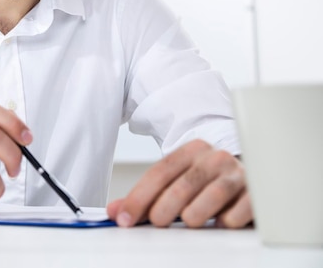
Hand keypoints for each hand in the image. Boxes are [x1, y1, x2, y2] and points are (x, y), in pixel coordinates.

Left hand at [106, 139, 252, 227]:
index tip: (124, 218)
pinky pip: (238, 212)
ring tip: (188, 221)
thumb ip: (146, 197)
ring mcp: (238, 174)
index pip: (160, 172)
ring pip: (211, 196)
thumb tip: (116, 212)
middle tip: (156, 223)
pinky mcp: (257, 194)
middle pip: (182, 184)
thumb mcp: (176, 183)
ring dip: (194, 214)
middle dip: (164, 208)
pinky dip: (226, 221)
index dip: (139, 197)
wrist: (250, 176)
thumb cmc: (208, 182)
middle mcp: (215, 158)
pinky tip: (219, 223)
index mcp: (192, 150)